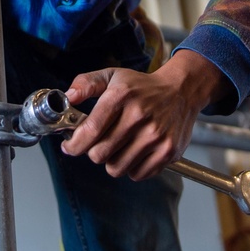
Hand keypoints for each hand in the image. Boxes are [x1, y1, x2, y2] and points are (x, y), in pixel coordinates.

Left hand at [61, 50, 228, 181]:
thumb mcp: (112, 75)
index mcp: (121, 96)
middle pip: (100, 154)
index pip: (90, 131)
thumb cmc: (143, 87)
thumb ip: (86, 83)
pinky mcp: (168, 151)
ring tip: (119, 146)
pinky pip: (137, 174)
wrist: (181, 91)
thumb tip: (68, 97)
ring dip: (112, 161)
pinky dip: (132, 168)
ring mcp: (155, 136)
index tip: (70, 146)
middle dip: (93, 151)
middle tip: (98, 143)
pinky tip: (135, 151)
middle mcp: (139, 116)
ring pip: (116, 168)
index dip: (74, 144)